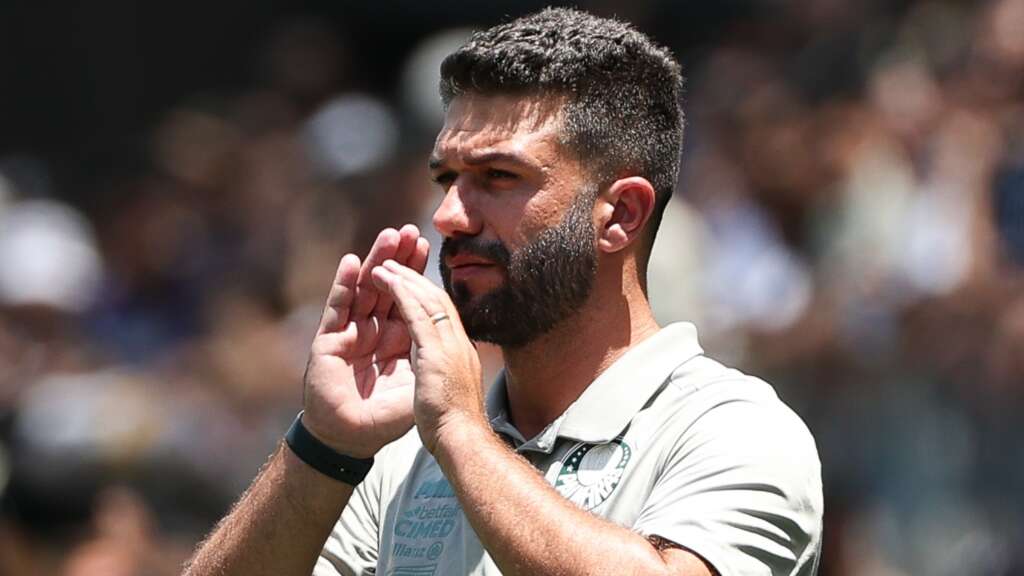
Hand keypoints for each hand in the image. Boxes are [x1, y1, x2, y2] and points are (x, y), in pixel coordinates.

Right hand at [302, 225, 429, 457]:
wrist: (353, 440)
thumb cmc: (386, 418)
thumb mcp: (418, 383)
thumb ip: (429, 356)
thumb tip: (451, 333)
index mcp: (397, 339)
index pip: (408, 298)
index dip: (416, 273)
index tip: (426, 245)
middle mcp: (373, 330)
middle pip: (388, 286)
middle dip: (399, 258)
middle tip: (410, 230)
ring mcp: (350, 333)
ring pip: (364, 289)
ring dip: (375, 261)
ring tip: (387, 236)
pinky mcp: (328, 341)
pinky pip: (337, 307)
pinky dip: (343, 284)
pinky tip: (350, 262)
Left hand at [371, 259, 485, 453]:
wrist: (462, 441)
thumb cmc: (455, 427)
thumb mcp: (450, 393)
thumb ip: (445, 377)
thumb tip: (440, 375)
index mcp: (461, 352)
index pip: (444, 312)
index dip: (426, 293)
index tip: (411, 280)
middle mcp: (458, 342)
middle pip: (437, 297)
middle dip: (417, 274)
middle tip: (400, 257)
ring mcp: (450, 343)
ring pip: (427, 297)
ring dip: (405, 277)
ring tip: (385, 262)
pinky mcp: (435, 350)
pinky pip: (415, 311)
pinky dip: (400, 291)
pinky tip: (385, 278)